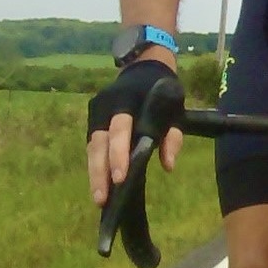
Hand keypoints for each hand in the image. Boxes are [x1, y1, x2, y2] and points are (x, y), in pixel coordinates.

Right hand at [86, 60, 182, 204]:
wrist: (144, 69)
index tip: (120, 179)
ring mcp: (96, 112)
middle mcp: (106, 106)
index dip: (118, 155)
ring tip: (99, 199)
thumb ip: (172, 136)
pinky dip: (96, 165)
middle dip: (100, 171)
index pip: (120, 129)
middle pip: (99, 142)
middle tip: (102, 198)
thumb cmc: (162, 93)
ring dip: (94, 173)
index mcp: (127, 100)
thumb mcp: (174, 109)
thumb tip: (169, 166)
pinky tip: (100, 185)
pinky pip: (92, 145)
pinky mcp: (92, 120)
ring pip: (92, 146)